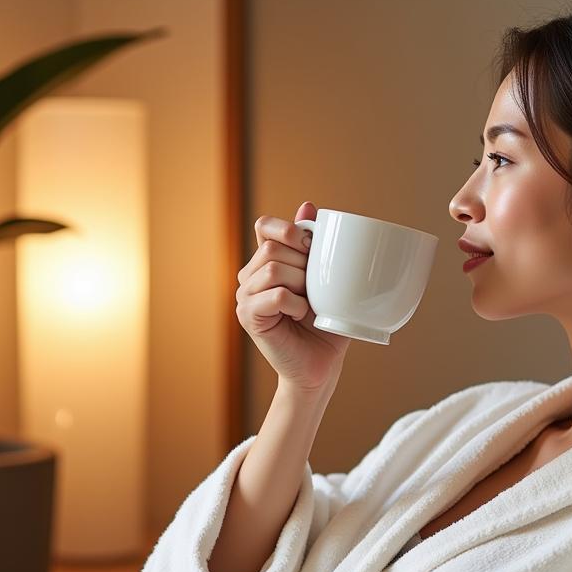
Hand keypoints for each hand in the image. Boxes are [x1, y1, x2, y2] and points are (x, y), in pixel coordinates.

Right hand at [236, 200, 350, 392]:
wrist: (321, 366)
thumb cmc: (326, 324)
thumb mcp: (327, 279)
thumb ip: (315, 245)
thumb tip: (308, 205)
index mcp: (266, 262)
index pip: (264, 225)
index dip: (288, 229)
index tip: (311, 246)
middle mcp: (250, 276)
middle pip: (272, 247)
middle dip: (303, 264)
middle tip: (315, 289)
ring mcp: (245, 296)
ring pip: (273, 267)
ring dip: (301, 284)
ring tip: (308, 303)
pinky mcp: (247, 316)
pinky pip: (275, 294)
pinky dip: (296, 304)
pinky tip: (301, 315)